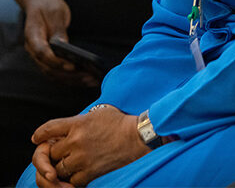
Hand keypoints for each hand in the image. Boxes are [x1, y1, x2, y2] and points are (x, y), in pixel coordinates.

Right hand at [24, 0, 97, 85]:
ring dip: (72, 80)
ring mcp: (40, 56)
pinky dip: (71, 77)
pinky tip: (86, 78)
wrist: (38, 3)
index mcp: (33, 37)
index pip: (43, 54)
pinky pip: (57, 72)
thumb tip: (63, 45)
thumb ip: (58, 30)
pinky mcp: (48, 58)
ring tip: (91, 80)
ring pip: (53, 74)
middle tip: (88, 76)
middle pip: (49, 68)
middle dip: (69, 75)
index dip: (57, 62)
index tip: (72, 66)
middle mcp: (33, 50)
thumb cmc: (47, 6)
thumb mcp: (55, 13)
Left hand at [32, 105, 149, 186]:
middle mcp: (76, 141)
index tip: (37, 139)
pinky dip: (73, 178)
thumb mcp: (100, 113)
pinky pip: (70, 181)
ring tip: (73, 163)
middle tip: (61, 154)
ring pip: (58, 169)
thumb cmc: (120, 123)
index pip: (49, 129)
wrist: (138, 137)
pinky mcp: (88, 173)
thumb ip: (80, 120)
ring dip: (62, 168)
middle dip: (54, 154)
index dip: (40, 135)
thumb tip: (66, 128)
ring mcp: (81, 158)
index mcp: (78, 123)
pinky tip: (82, 171)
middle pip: (50, 153)